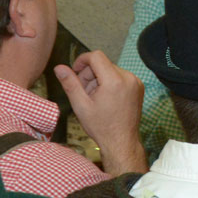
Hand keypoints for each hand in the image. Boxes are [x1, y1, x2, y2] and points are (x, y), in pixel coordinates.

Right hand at [55, 51, 147, 174]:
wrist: (121, 141)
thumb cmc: (101, 126)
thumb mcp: (80, 105)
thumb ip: (70, 83)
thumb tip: (59, 68)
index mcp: (114, 80)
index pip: (96, 56)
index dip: (82, 61)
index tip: (75, 72)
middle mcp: (128, 78)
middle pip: (103, 63)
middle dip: (90, 74)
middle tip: (83, 92)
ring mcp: (135, 82)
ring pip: (111, 70)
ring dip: (99, 79)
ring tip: (95, 98)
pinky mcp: (138, 86)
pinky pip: (120, 76)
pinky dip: (110, 82)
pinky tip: (105, 99)